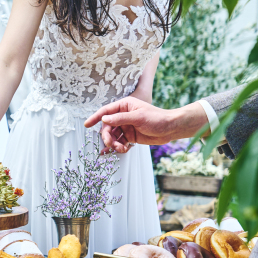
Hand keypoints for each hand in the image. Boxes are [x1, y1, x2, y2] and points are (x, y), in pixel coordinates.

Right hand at [84, 97, 206, 152]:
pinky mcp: (130, 136)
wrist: (171, 128)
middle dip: (107, 136)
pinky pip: (119, 142)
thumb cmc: (156, 118)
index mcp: (124, 106)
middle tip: (110, 144)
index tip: (86, 125)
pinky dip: (118, 147)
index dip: (95, 117)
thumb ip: (120, 118)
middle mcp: (123, 116)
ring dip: (114, 143)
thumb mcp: (138, 117)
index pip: (106, 111)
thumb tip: (104, 119)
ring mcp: (126, 126)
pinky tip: (121, 151)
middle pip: (107, 126)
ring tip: (120, 149)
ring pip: (112, 136)